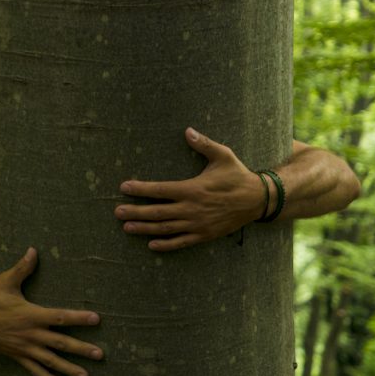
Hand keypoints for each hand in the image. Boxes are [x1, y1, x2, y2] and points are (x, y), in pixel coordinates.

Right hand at [0, 247, 102, 375]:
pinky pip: (35, 370)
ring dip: (70, 369)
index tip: (97, 319)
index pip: (60, 317)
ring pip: (51, 361)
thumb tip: (34, 250)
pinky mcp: (16, 356)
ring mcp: (24, 348)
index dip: (79, 318)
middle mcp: (30, 334)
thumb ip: (22, 268)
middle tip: (100, 355)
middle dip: (82, 349)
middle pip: (61, 343)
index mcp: (30, 315)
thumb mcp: (5, 282)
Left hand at [115, 127, 264, 251]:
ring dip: (144, 228)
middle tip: (116, 211)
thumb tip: (187, 130)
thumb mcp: (223, 156)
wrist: (257, 200)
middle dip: (135, 211)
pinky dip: (165, 245)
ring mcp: (197, 224)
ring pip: (165, 228)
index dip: (141, 188)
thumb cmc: (238, 175)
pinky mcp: (204, 235)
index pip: (160, 189)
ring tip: (126, 227)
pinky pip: (181, 242)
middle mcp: (191, 209)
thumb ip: (203, 144)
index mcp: (192, 189)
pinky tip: (151, 245)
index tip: (124, 186)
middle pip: (157, 212)